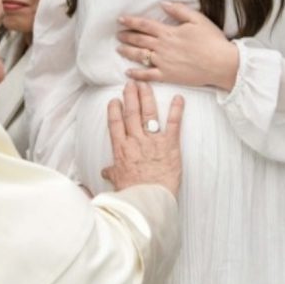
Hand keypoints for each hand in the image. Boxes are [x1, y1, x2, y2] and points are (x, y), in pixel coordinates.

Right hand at [102, 81, 183, 196]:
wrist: (149, 200)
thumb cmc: (132, 193)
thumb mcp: (118, 182)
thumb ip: (112, 173)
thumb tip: (105, 172)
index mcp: (121, 149)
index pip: (115, 124)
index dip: (114, 110)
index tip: (115, 100)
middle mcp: (135, 141)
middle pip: (131, 113)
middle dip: (130, 96)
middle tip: (131, 83)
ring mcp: (152, 141)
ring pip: (148, 114)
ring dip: (147, 97)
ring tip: (146, 85)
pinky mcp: (169, 145)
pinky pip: (173, 124)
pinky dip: (176, 110)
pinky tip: (179, 98)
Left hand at [117, 1, 238, 90]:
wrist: (221, 64)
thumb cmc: (212, 41)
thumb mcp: (198, 19)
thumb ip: (179, 10)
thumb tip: (163, 4)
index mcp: (169, 32)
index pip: (145, 25)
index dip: (131, 21)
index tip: (121, 19)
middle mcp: (162, 47)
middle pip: (139, 40)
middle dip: (127, 36)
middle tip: (118, 34)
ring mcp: (163, 62)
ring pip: (140, 56)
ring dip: (127, 52)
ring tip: (119, 49)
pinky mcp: (168, 76)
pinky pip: (148, 75)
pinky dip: (136, 74)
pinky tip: (128, 73)